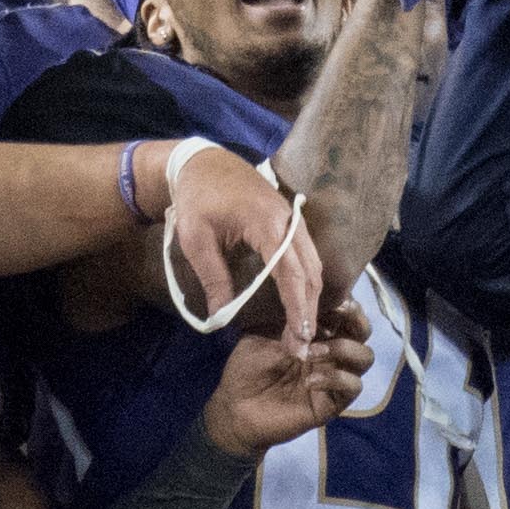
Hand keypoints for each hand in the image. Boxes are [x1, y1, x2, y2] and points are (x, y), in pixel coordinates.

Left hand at [165, 143, 325, 348]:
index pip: (290, 273)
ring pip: (313, 263)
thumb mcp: (196, 241)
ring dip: (311, 297)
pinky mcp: (289, 220)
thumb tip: (221, 316)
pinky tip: (303, 302)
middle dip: (308, 310)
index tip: (298, 336)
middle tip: (301, 345)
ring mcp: (292, 218)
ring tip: (302, 330)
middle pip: (310, 271)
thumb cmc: (196, 199)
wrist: (201, 163)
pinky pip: (307, 254)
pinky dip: (308, 280)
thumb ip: (213, 279)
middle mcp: (288, 220)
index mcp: (267, 223)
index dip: (296, 307)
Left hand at [202, 300, 375, 455]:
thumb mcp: (262, 335)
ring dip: (343, 348)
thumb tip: (307, 304)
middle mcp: (331, 352)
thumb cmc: (247, 369)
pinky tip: (310, 381)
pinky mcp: (332, 402)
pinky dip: (336, 379)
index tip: (329, 296)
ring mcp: (334, 376)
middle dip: (355, 318)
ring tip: (312, 353)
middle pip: (363, 330)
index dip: (343, 301)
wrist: (236, 409)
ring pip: (365, 357)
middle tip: (338, 313)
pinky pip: (353, 387)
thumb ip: (287, 320)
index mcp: (316, 333)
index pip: (344, 311)